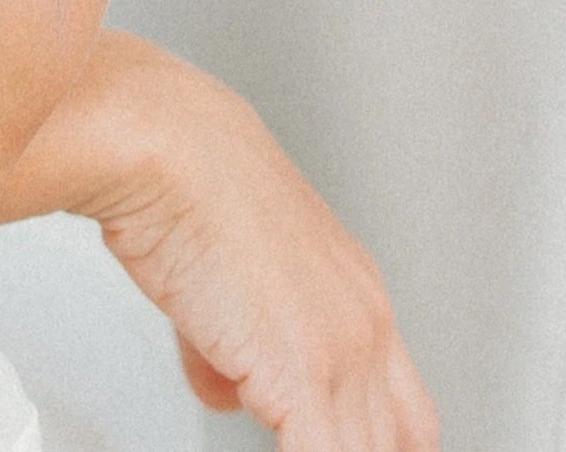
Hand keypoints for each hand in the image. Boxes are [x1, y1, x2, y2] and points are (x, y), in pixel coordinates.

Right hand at [74, 36, 438, 450]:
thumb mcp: (222, 264)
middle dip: (360, 446)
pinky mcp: (302, 378)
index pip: (403, 409)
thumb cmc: (178, 178)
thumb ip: (236, 339)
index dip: (375, 439)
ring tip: (273, 430)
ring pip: (366, 449)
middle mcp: (364, 322)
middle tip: (303, 436)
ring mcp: (342, 352)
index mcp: (354, 291)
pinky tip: (247, 436)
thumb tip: (227, 386)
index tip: (339, 439)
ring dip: (324, 447)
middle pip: (402, 438)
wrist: (162, 143)